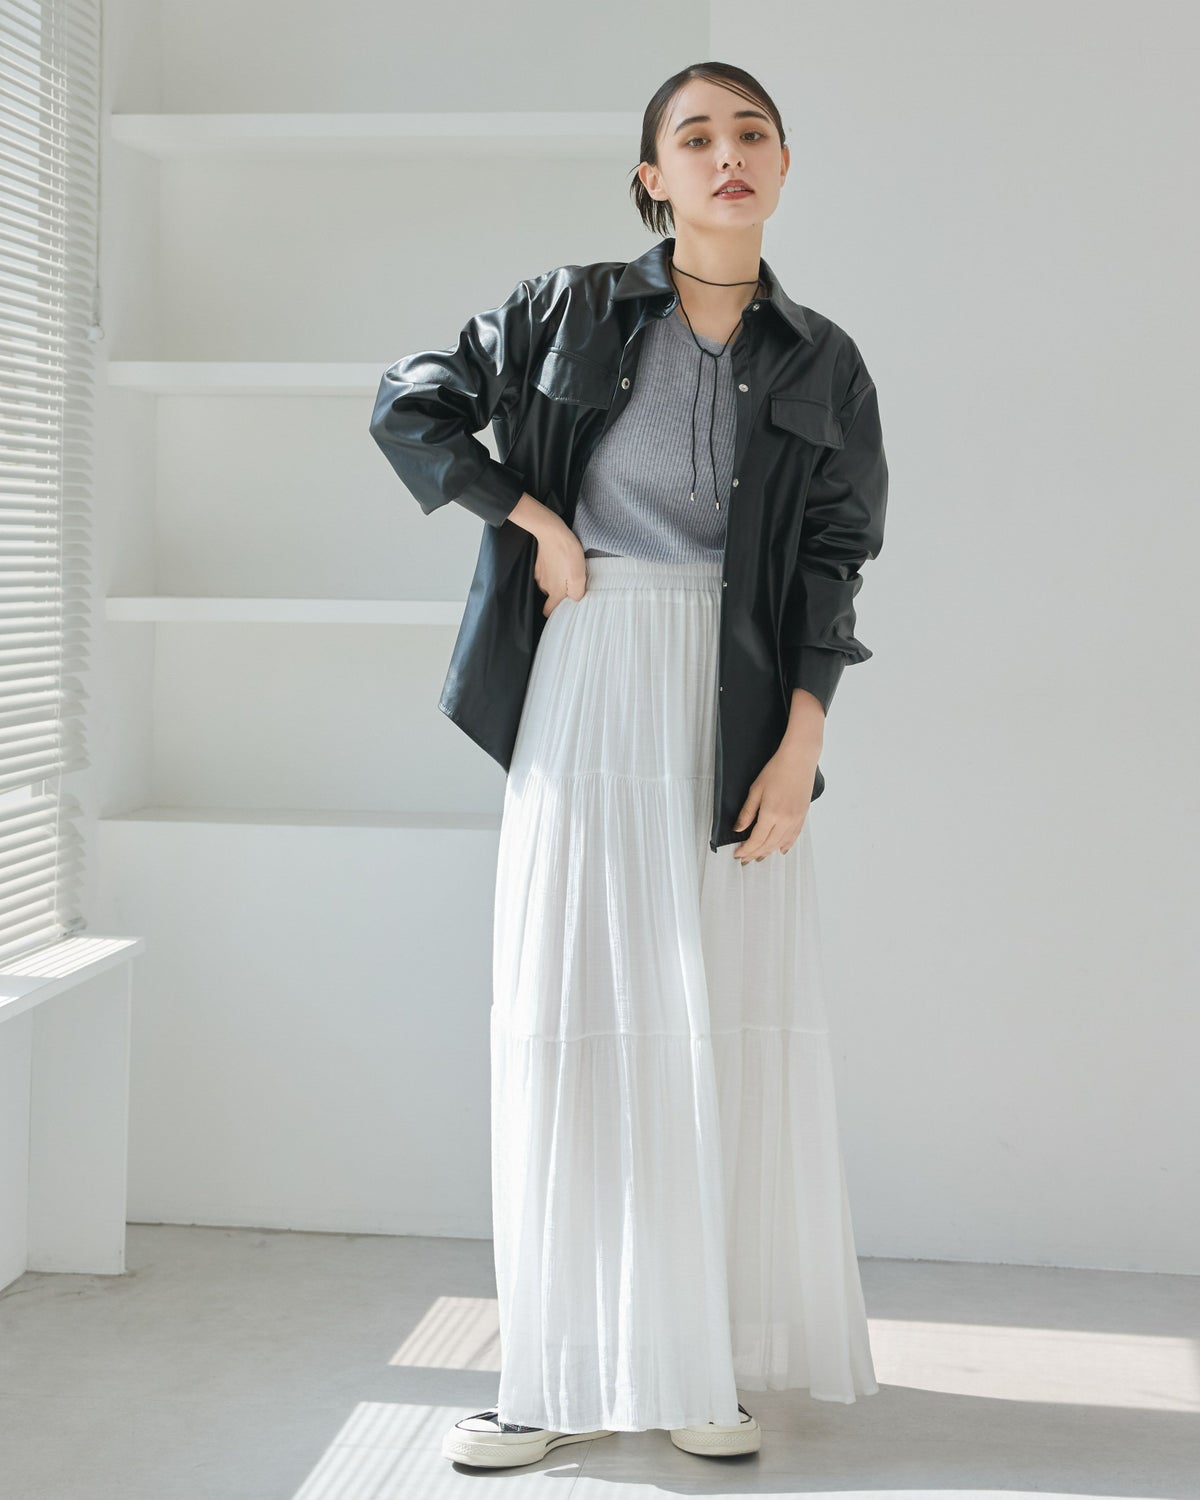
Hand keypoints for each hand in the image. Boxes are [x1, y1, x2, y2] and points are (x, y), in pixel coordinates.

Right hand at [532, 519, 587, 616]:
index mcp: (555, 592)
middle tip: (573, 582)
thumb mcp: (579, 576)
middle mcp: (544, 586)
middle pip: (551, 596)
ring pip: (549, 584)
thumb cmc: (567, 553)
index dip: (557, 612)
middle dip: (561, 592)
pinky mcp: (538, 564)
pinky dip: (553, 569)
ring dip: (558, 580)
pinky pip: (546, 572)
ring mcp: (539, 574)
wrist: (551, 532)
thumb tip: (574, 602)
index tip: (566, 607)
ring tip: (568, 569)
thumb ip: (576, 594)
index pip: (549, 611)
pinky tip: (561, 561)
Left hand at [730, 736, 818, 862]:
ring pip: (780, 843)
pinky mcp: (802, 816)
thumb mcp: (755, 790)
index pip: (756, 840)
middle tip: (745, 859)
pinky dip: (786, 845)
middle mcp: (785, 821)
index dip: (746, 849)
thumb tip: (738, 829)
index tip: (738, 854)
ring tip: (759, 856)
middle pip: (768, 845)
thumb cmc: (776, 770)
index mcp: (771, 814)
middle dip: (755, 854)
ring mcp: (795, 819)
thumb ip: (747, 812)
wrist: (798, 760)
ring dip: (769, 852)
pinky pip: (793, 836)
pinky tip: (780, 849)